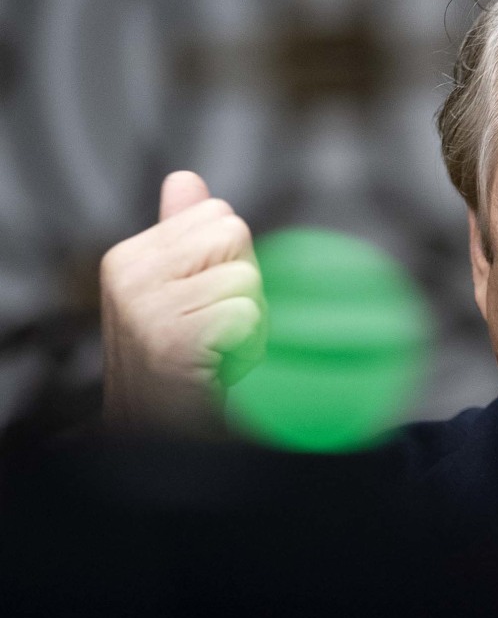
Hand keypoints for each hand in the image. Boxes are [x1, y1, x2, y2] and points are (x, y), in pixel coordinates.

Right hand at [101, 171, 265, 435]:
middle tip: (215, 331)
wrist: (162, 438)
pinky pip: (247, 314)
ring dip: (248, 321)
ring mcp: (146, 306)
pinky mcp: (172, 338)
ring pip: (246, 277)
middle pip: (235, 233)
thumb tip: (186, 179)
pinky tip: (217, 370)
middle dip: (243, 285)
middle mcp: (128, 275)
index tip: (205, 307)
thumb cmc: (184, 367)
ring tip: (216, 353)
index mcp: (129, 256)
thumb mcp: (180, 293)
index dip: (230, 263)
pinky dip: (247, 347)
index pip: (219, 214)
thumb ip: (183, 235)